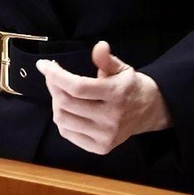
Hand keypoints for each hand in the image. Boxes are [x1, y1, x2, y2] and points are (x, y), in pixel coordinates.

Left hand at [36, 41, 171, 154]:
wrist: (150, 112)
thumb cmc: (130, 87)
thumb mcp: (122, 68)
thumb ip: (107, 59)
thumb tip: (100, 46)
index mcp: (116, 94)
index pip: (77, 87)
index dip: (55, 75)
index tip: (43, 65)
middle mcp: (111, 118)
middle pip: (66, 103)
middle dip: (52, 85)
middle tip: (52, 76)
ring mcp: (105, 136)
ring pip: (63, 119)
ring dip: (55, 103)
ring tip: (61, 92)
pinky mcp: (100, 148)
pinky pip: (68, 133)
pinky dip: (62, 119)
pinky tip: (68, 109)